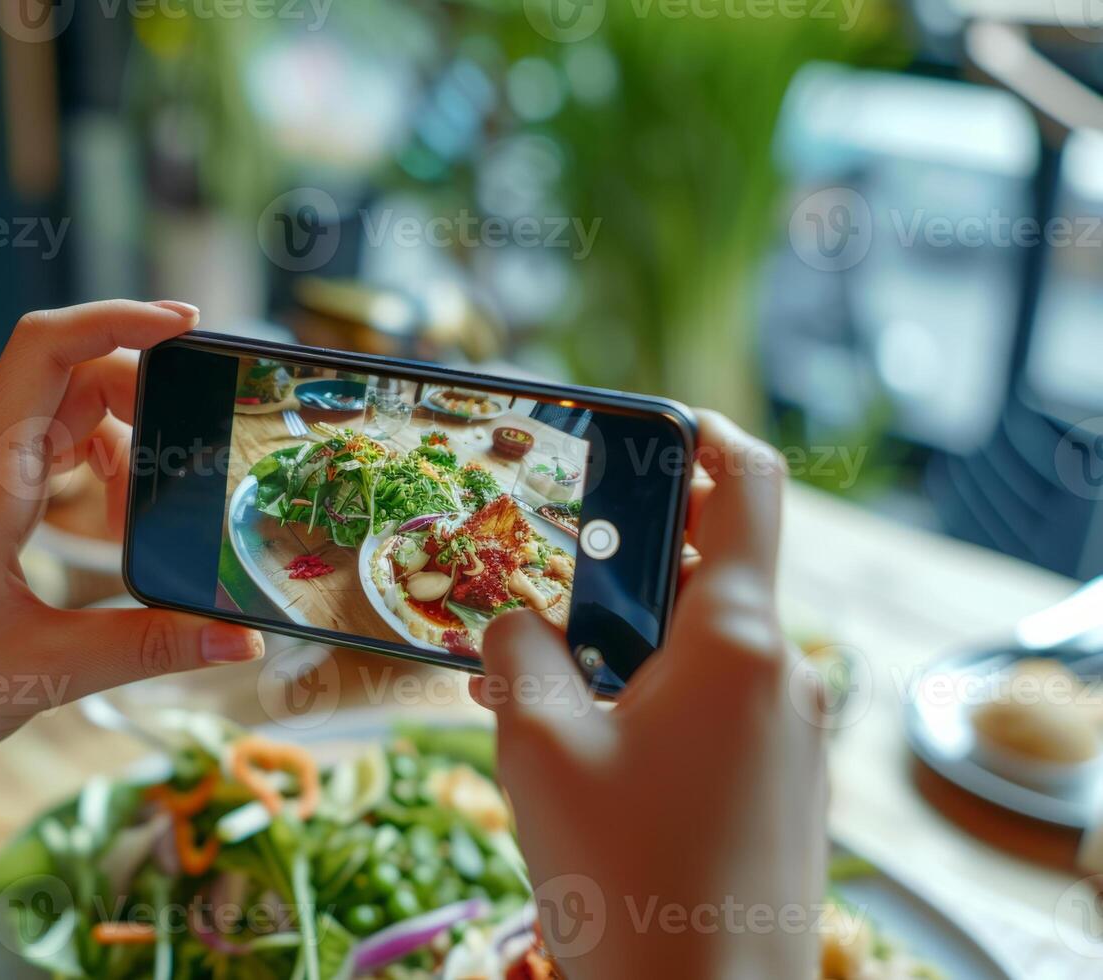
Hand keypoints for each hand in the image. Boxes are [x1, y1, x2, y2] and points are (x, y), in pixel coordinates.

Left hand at [0, 301, 263, 826]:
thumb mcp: (50, 671)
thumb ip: (152, 647)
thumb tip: (246, 637)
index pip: (48, 350)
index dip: (118, 318)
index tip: (187, 324)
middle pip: (69, 373)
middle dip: (143, 386)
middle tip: (200, 434)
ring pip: (60, 414)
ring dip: (122, 434)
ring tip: (163, 496)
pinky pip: (46, 456)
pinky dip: (96, 468)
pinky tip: (123, 520)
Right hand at [471, 411, 826, 979]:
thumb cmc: (628, 878)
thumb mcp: (539, 747)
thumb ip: (518, 653)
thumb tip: (518, 623)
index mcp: (735, 641)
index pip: (748, 484)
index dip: (703, 435)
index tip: (647, 430)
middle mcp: (783, 674)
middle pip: (711, 570)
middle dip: (628, 562)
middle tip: (550, 580)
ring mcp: (792, 735)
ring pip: (707, 647)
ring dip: (630, 642)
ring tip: (546, 680)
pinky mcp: (784, 787)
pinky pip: (720, 707)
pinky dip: (658, 698)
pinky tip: (592, 747)